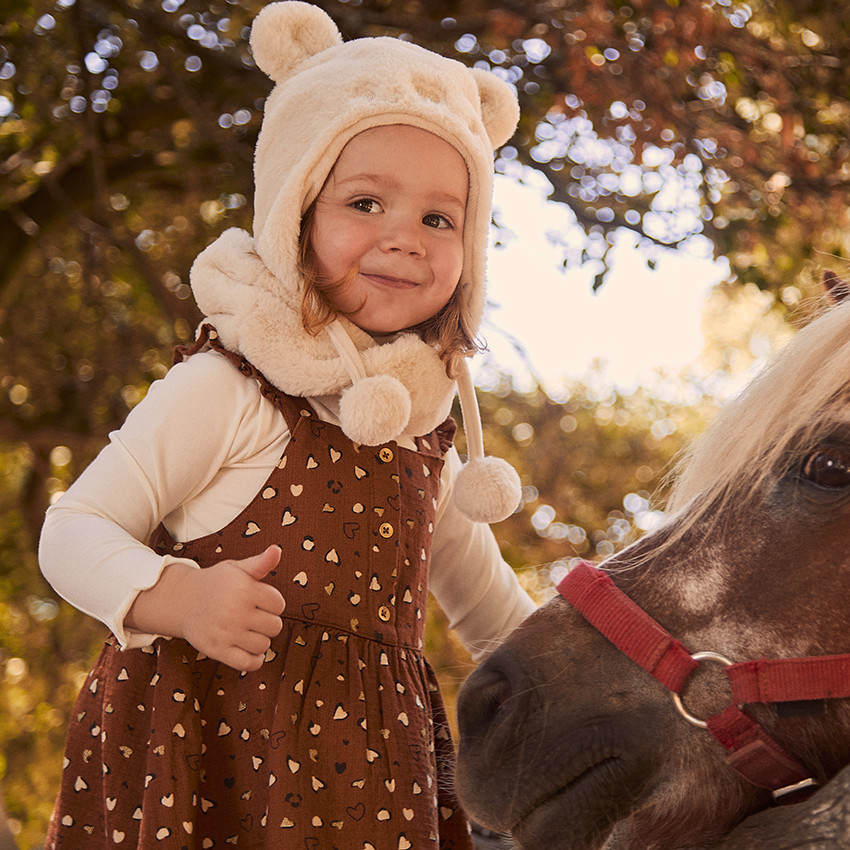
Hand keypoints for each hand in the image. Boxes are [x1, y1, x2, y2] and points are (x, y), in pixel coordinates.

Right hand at [177, 545, 285, 670]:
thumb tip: (277, 550)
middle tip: (254, 616)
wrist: (183, 600)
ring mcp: (227, 633)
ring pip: (264, 645)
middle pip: (275, 626)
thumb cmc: (217, 583)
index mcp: (245, 589)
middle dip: (268, 621)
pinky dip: (254, 661)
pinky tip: (250, 650)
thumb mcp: (237, 568)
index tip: (260, 600)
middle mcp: (236, 611)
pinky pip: (248, 663)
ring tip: (248, 631)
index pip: (279, 604)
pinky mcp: (218, 650)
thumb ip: (260, 563)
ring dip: (260, 640)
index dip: (272, 602)